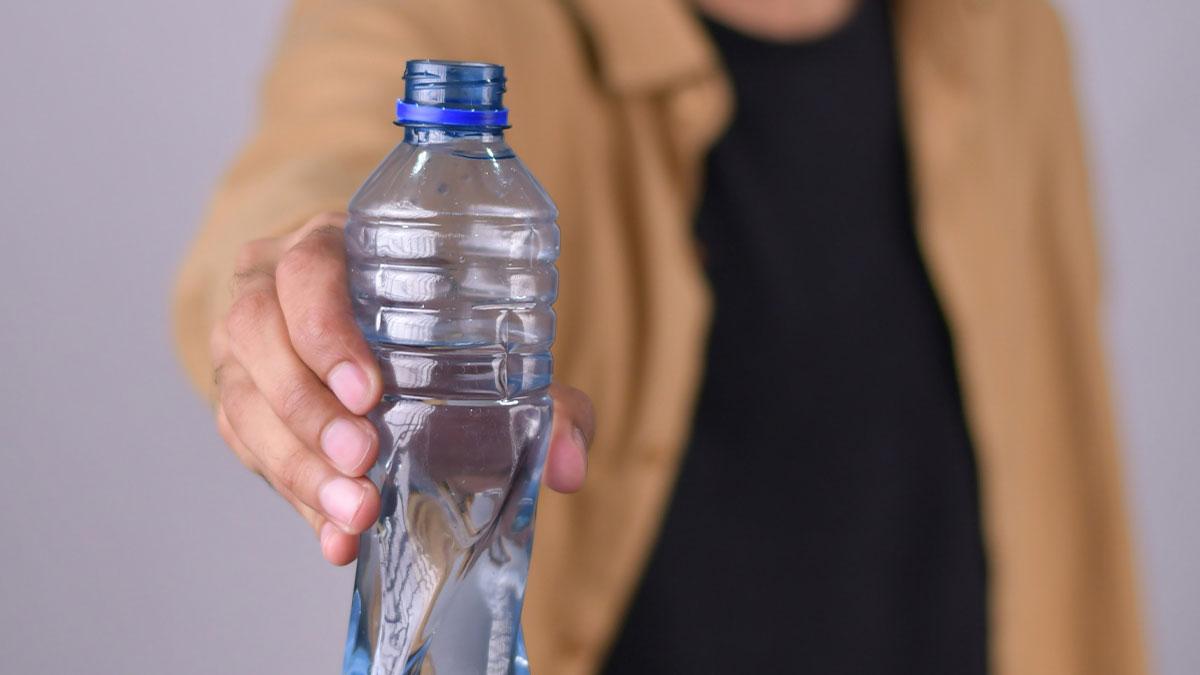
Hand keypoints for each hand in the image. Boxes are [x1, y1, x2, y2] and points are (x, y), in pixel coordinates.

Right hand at [211, 212, 594, 564]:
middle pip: (259, 335)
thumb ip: (543, 397)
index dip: (329, 331)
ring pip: (245, 399)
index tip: (369, 391)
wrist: (365, 329)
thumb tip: (569, 465)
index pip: (308, 272)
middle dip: (311, 408)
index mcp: (329, 246)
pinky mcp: (238, 398)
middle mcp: (268, 286)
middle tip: (364, 458)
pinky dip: (295, 497)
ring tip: (355, 510)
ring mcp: (243, 344)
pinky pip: (248, 447)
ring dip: (298, 463)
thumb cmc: (433, 323)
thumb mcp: (482, 337)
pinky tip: (335, 535)